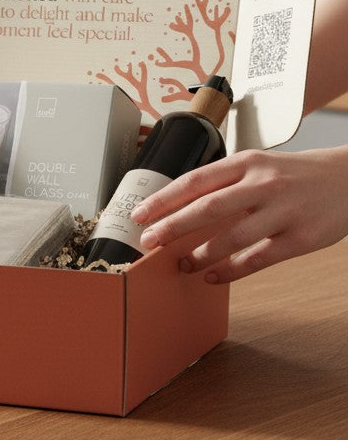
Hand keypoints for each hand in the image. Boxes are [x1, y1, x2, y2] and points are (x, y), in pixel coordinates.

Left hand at [131, 146, 347, 283]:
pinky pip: (259, 258)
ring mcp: (283, 211)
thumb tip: (180, 209)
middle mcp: (262, 184)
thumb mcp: (257, 166)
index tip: (139, 214)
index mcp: (245, 163)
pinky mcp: (301, 238)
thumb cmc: (294, 174)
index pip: (194, 181)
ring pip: (232, 236)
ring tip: (180, 264)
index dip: (163, 199)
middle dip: (172, 227)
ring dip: (200, 253)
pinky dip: (231, 270)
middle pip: (207, 208)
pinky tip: (213, 276)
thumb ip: (223, 184)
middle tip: (148, 241)